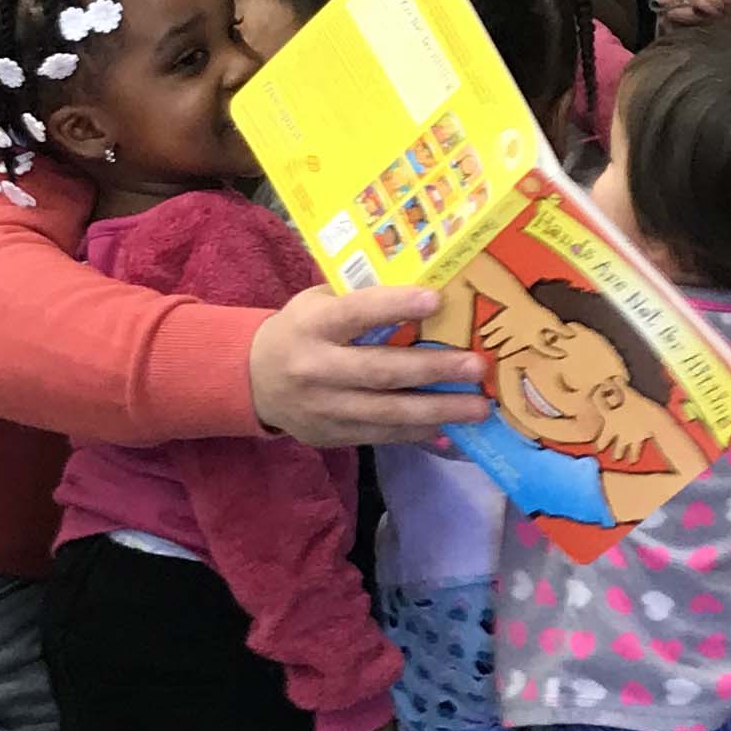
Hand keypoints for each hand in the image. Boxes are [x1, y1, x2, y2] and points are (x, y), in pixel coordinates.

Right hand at [250, 287, 487, 448]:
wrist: (252, 380)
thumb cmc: (300, 330)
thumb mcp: (316, 303)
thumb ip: (359, 299)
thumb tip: (425, 294)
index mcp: (312, 325)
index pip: (356, 313)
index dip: (395, 306)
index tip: (437, 299)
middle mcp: (316, 368)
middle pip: (380, 371)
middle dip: (433, 370)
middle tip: (476, 367)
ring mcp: (323, 407)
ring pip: (386, 412)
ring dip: (437, 410)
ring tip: (478, 407)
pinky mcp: (330, 435)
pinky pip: (380, 436)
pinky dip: (417, 433)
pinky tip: (450, 428)